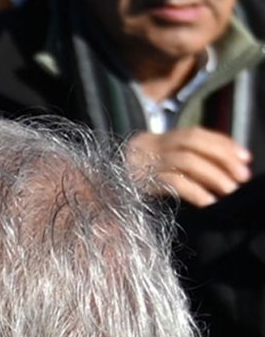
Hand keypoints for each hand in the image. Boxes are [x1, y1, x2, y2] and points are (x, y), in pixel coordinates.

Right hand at [126, 127, 252, 206]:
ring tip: (230, 190)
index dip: (222, 143)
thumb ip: (177, 161)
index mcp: (154, 139)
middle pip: (192, 144)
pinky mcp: (139, 183)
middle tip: (242, 177)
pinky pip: (172, 183)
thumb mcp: (150, 165)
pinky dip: (195, 192)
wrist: (91, 192)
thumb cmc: (126, 181)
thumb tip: (221, 167)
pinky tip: (208, 202)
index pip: (194, 134)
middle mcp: (149, 146)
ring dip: (213, 175)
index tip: (245, 157)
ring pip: (186, 162)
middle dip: (222, 158)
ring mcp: (143, 164)